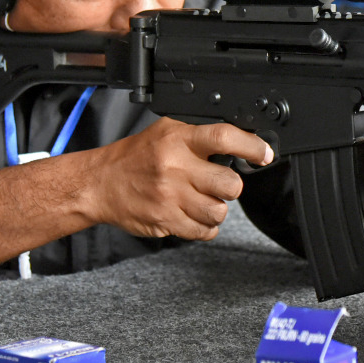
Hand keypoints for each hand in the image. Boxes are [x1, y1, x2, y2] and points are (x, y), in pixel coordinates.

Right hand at [91, 118, 273, 240]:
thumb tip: (240, 143)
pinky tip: (193, 215)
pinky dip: (205, 227)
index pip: (224, 138)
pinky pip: (203, 231)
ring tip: (203, 201)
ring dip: (217, 209)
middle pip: (229, 184)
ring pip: (219, 212)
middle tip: (220, 184)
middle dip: (231, 186)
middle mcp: (175, 166)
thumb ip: (199, 135)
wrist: (99, 183)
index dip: (251, 146)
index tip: (264, 154)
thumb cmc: (136, 156)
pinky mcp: (165, 220)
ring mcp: (170, 196)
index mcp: (178, 139)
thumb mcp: (166, 131)